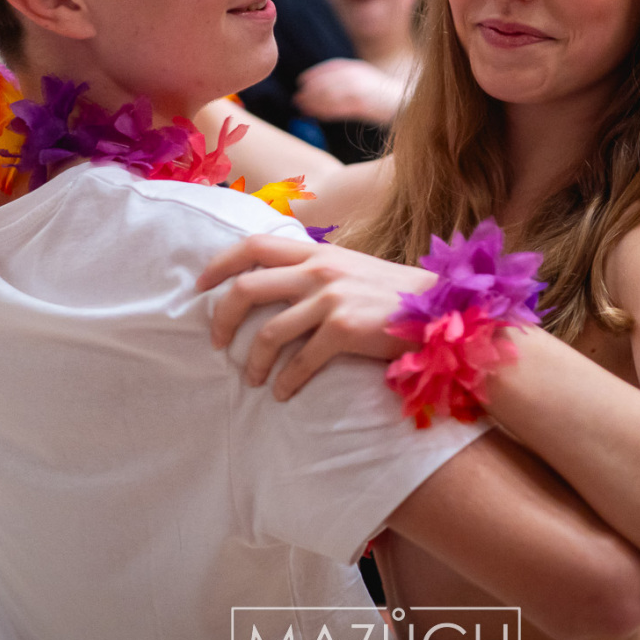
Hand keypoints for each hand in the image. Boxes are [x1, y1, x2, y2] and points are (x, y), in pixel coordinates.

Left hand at [196, 235, 434, 399]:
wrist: (439, 311)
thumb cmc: (393, 296)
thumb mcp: (351, 269)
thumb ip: (315, 272)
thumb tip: (277, 286)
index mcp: (317, 253)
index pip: (255, 245)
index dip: (220, 264)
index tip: (200, 286)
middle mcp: (320, 270)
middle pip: (247, 287)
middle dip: (221, 317)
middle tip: (216, 342)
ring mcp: (332, 299)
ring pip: (268, 332)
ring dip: (253, 361)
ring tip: (252, 379)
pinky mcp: (345, 330)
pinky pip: (300, 360)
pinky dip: (286, 381)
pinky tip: (282, 394)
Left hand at [293, 58, 405, 123]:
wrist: (410, 105)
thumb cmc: (388, 98)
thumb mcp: (369, 82)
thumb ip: (351, 82)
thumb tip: (328, 91)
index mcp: (359, 68)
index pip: (333, 68)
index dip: (315, 74)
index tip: (302, 81)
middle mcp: (358, 76)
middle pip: (327, 81)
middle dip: (311, 90)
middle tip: (297, 98)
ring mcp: (359, 88)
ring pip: (329, 95)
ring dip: (313, 101)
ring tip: (301, 107)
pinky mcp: (362, 103)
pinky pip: (337, 108)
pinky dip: (324, 112)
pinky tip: (316, 115)